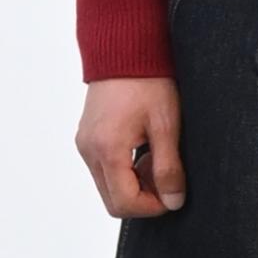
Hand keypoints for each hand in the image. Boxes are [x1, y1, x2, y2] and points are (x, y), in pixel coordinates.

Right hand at [77, 77, 186, 217]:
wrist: (125, 50)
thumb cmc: (148, 81)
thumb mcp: (166, 125)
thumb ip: (168, 168)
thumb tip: (172, 202)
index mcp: (108, 149)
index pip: (124, 203)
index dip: (152, 207)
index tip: (173, 194)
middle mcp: (89, 151)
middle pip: (113, 201)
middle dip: (143, 198)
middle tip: (166, 176)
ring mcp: (84, 145)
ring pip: (108, 187)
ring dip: (135, 184)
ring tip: (156, 157)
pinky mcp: (86, 138)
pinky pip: (104, 169)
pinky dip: (124, 170)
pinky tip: (143, 149)